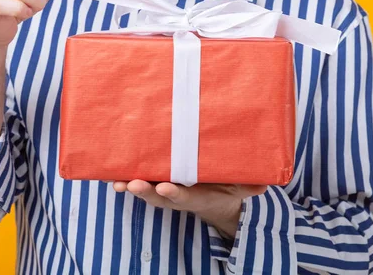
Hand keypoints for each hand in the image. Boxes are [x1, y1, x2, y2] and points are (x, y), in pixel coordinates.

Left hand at [111, 180, 266, 239]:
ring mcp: (164, 189)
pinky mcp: (156, 181)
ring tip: (113, 180)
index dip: (175, 193)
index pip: (185, 197)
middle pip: (157, 196)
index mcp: (197, 196)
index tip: (165, 188)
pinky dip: (123, 176)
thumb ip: (250, 186)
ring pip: (144, 189)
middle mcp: (177, 195)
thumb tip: (265, 185)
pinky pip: (137, 179)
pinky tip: (107, 170)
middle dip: (144, 191)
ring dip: (127, 184)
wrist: (214, 202)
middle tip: (130, 185)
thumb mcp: (241, 190)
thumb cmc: (227, 190)